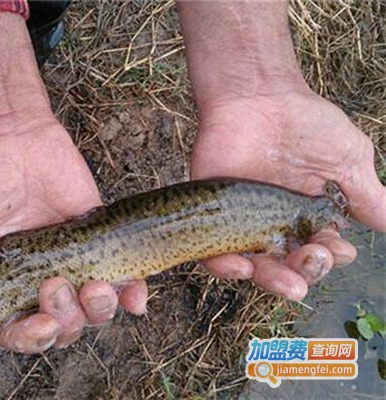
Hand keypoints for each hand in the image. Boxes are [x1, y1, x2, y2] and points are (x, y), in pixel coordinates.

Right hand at [0, 115, 147, 351]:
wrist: (4, 134)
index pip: (19, 334)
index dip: (33, 338)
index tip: (43, 323)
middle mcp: (35, 283)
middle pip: (62, 329)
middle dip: (66, 321)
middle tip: (58, 286)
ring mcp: (70, 262)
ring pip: (94, 311)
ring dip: (100, 309)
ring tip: (97, 286)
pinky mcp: (95, 240)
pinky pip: (124, 279)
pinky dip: (134, 295)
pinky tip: (137, 296)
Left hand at [191, 90, 385, 299]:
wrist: (257, 96)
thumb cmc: (305, 124)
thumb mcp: (348, 159)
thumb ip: (367, 196)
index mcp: (310, 217)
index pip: (324, 252)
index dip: (332, 257)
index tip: (336, 246)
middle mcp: (278, 226)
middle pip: (291, 267)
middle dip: (307, 272)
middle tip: (314, 257)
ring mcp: (243, 223)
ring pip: (256, 268)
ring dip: (273, 281)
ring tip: (288, 284)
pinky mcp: (212, 216)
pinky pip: (214, 254)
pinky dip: (226, 267)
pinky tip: (242, 266)